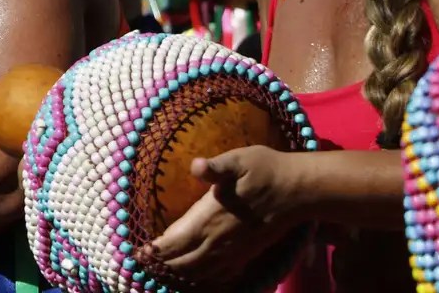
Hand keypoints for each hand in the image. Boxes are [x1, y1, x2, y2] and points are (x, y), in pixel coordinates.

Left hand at [138, 146, 305, 284]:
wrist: (299, 189)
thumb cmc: (265, 170)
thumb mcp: (238, 160)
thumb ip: (215, 167)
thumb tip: (196, 165)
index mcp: (210, 219)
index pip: (175, 243)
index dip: (155, 250)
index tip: (139, 252)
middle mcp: (219, 240)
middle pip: (183, 262)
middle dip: (162, 264)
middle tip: (145, 262)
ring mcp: (234, 250)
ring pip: (201, 272)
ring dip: (180, 273)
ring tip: (164, 270)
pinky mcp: (248, 253)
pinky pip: (222, 274)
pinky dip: (205, 278)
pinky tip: (198, 275)